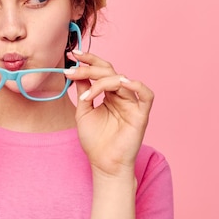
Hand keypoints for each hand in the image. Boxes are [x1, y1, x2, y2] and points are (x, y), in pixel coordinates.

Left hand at [65, 50, 153, 177]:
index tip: (73, 54)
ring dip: (101, 82)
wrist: (102, 164)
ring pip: (121, 80)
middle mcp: (121, 96)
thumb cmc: (94, 140)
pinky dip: (136, 85)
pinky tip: (121, 84)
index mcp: (109, 94)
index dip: (89, 60)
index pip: (101, 70)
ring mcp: (132, 104)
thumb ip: (83, 91)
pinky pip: (146, 94)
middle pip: (110, 71)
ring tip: (86, 96)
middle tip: (73, 69)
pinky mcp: (141, 114)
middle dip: (90, 68)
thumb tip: (75, 70)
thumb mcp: (83, 111)